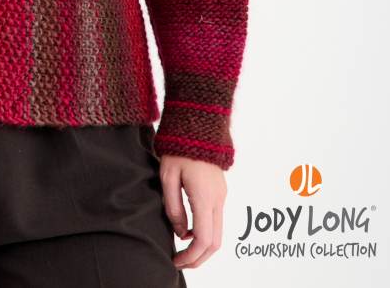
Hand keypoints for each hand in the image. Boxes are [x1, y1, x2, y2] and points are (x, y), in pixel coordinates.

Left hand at [159, 155, 226, 269]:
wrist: (198, 126)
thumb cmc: (179, 148)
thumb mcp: (168, 176)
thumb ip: (173, 207)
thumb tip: (180, 233)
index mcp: (204, 196)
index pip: (203, 239)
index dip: (190, 257)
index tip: (176, 261)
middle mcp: (218, 199)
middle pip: (215, 243)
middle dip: (199, 258)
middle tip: (179, 262)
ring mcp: (221, 196)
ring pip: (218, 233)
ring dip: (202, 247)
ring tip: (182, 250)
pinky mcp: (220, 192)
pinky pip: (216, 220)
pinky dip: (205, 233)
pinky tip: (188, 231)